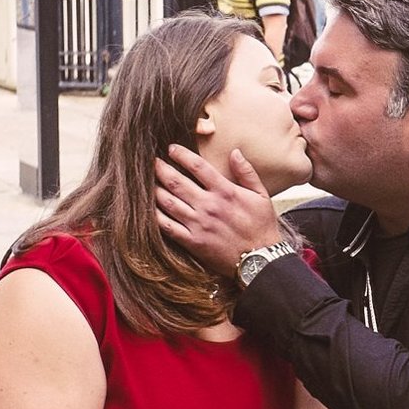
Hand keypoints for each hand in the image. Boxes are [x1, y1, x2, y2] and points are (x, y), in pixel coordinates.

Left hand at [155, 143, 284, 275]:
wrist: (260, 259)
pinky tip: (148, 209)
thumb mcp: (261, 195)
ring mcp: (199, 224)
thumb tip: (234, 152)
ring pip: (169, 203)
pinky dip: (156, 216)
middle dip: (161, 169)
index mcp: (225, 191)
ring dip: (155, 190)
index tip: (171, 148)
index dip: (182, 155)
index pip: (198, 167)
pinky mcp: (193, 242)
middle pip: (178, 182)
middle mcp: (209, 206)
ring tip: (146, 182)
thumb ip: (246, 172)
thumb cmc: (262, 226)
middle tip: (151, 161)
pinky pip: (168, 227)